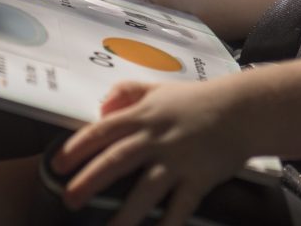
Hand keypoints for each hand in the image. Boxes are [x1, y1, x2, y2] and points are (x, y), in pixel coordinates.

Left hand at [51, 79, 250, 225]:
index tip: (58, 165)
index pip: (103, 131)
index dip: (78, 148)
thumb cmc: (199, 99)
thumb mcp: (159, 88)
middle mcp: (157, 138)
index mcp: (144, 115)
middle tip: (69, 200)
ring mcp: (178, 160)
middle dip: (90, 181)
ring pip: (146, 190)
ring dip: (125, 215)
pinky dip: (168, 225)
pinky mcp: (199, 178)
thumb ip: (128, 93)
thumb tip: (100, 106)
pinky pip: (180, 208)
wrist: (242, 109)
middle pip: (117, 160)